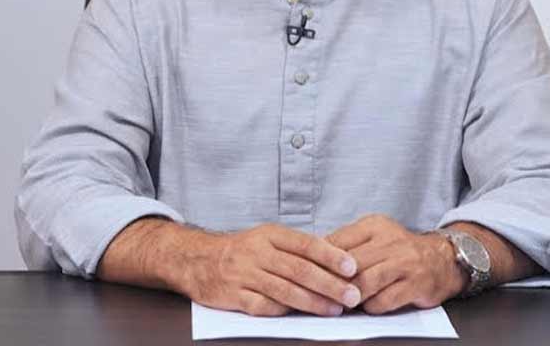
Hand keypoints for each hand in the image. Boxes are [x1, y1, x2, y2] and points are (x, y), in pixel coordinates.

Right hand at [187, 223, 361, 316]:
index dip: (331, 256)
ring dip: (313, 302)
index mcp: (270, 234)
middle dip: (329, 284)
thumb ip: (296, 249)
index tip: (352, 267)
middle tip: (352, 295)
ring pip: (284, 290)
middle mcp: (257, 252)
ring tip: (334, 309)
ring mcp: (243, 274)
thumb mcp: (267, 239)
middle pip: (299, 269)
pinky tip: (299, 315)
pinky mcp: (233, 295)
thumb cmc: (242, 251)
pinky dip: (283, 311)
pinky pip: (262, 306)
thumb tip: (336, 262)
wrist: (197, 260)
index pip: (306, 244)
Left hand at [326, 214, 466, 313]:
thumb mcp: (374, 236)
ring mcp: (405, 262)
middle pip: (349, 264)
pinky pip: (384, 300)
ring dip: (350, 297)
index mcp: (374, 226)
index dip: (319, 262)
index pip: (337, 242)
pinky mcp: (416, 284)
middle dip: (332, 283)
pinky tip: (369, 306)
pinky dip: (371, 306)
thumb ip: (347, 244)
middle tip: (321, 294)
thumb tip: (312, 258)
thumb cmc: (400, 251)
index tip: (308, 275)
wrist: (442, 259)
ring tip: (343, 303)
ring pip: (365, 283)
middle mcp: (390, 241)